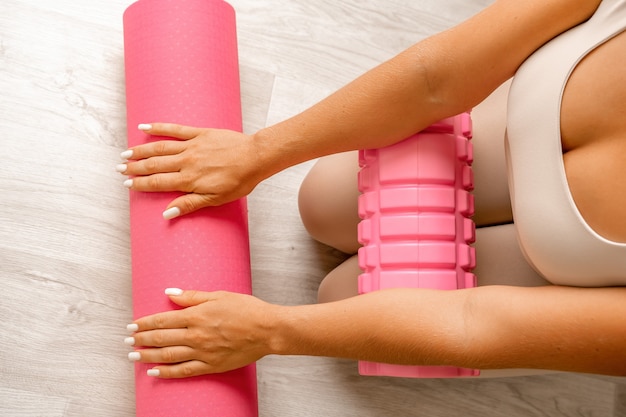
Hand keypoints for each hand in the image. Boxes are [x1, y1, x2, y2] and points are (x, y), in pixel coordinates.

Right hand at [118, 123, 264, 217]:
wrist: (255, 157)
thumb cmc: (239, 180)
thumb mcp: (216, 199)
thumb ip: (190, 204)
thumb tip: (167, 213)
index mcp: (190, 180)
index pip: (159, 182)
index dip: (141, 183)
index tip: (127, 184)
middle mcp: (187, 162)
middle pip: (155, 164)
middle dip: (135, 167)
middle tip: (119, 168)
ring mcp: (192, 146)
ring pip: (160, 147)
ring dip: (141, 150)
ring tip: (125, 152)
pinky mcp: (200, 133)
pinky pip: (175, 130)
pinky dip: (159, 128)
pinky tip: (145, 127)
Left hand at [126, 289, 277, 377]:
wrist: (267, 330)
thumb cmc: (246, 309)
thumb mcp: (219, 295)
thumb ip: (192, 296)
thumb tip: (170, 293)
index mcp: (197, 315)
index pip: (163, 320)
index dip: (145, 323)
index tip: (132, 324)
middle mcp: (196, 335)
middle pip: (161, 339)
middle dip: (140, 339)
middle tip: (127, 340)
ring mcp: (203, 352)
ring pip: (168, 356)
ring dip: (147, 356)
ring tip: (133, 355)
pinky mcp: (211, 365)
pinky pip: (184, 371)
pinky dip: (167, 373)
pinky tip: (154, 372)